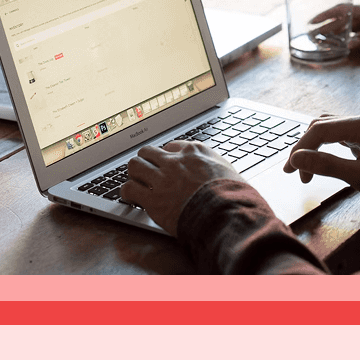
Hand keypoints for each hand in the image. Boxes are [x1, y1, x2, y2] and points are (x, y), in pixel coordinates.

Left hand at [120, 141, 243, 236]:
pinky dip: (127, 193)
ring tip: (136, 182)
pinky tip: (130, 198)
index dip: (167, 156)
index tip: (166, 164)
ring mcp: (162, 179)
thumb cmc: (232, 196)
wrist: (225, 213)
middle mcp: (175, 162)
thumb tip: (216, 171)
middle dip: (146, 161)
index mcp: (194, 152)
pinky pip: (129, 189)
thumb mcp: (229, 171)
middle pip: (148, 152)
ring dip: (134, 174)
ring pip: (134, 166)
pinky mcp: (152, 199)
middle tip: (147, 172)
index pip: (171, 146)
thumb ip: (216, 166)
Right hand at [282, 113, 359, 212]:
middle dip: (305, 148)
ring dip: (314, 147)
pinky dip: (326, 149)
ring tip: (304, 168)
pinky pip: (340, 139)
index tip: (291, 170)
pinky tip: (321, 162)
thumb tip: (298, 159)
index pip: (321, 129)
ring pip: (330, 131)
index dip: (301, 148)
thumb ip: (327, 165)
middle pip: (323, 126)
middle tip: (294, 171)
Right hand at [314, 4, 359, 50]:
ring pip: (354, 21)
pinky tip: (349, 37)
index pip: (343, 12)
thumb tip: (348, 44)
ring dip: (339, 27)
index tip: (311, 24)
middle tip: (312, 31)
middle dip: (328, 22)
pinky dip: (352, 31)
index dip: (325, 17)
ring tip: (325, 36)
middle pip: (345, 15)